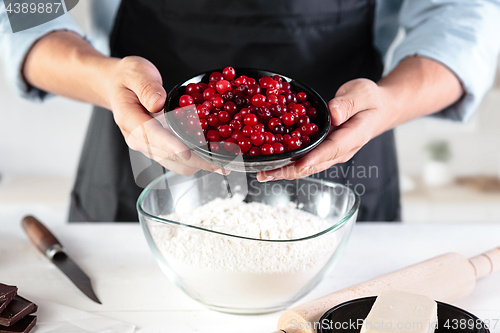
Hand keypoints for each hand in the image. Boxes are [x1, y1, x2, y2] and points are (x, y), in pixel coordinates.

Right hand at [107, 56, 227, 175]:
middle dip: (195, 161)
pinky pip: (178, 161)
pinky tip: (215, 158)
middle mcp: (138, 140)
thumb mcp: (135, 72)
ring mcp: (148, 147)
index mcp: (130, 120)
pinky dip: (196, 161)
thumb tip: (158, 103)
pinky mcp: (158, 150)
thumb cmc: (127, 79)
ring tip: (223, 163)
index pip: (151, 136)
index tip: (188, 153)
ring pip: (175, 164)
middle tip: (221, 163)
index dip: (171, 146)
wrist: (117, 88)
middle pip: (168, 157)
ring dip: (198, 165)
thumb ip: (147, 87)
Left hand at [257, 79, 386, 180]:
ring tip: (262, 173)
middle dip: (288, 171)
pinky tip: (271, 163)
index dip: (314, 158)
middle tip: (265, 174)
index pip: (331, 150)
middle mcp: (340, 151)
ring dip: (284, 171)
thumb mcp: (363, 93)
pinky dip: (288, 162)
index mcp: (352, 137)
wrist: (378, 110)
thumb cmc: (371, 101)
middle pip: (313, 165)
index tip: (298, 164)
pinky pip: (305, 159)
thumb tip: (332, 114)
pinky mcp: (323, 151)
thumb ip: (348, 103)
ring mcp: (331, 154)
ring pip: (307, 166)